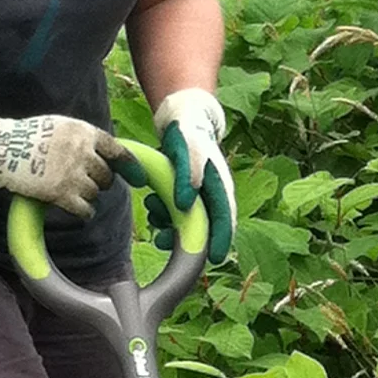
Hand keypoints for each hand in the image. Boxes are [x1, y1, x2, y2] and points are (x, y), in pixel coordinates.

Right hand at [0, 111, 119, 216]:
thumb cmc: (25, 135)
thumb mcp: (59, 125)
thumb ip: (81, 138)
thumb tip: (104, 153)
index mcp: (83, 132)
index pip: (116, 151)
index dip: (129, 165)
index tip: (138, 176)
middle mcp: (82, 152)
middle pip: (107, 176)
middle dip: (101, 182)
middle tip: (86, 183)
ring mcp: (72, 173)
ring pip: (95, 193)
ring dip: (88, 196)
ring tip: (72, 192)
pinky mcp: (60, 193)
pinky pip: (85, 209)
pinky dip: (84, 212)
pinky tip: (78, 211)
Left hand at [152, 88, 235, 263]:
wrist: (182, 118)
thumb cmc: (187, 132)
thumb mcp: (187, 149)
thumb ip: (187, 175)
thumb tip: (185, 205)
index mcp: (220, 186)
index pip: (225, 220)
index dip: (221, 241)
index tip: (215, 259)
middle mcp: (213, 194)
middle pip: (206, 226)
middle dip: (186, 239)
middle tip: (164, 243)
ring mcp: (200, 194)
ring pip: (189, 221)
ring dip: (170, 225)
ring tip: (153, 219)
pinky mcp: (186, 192)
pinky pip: (177, 212)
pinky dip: (164, 214)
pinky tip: (151, 210)